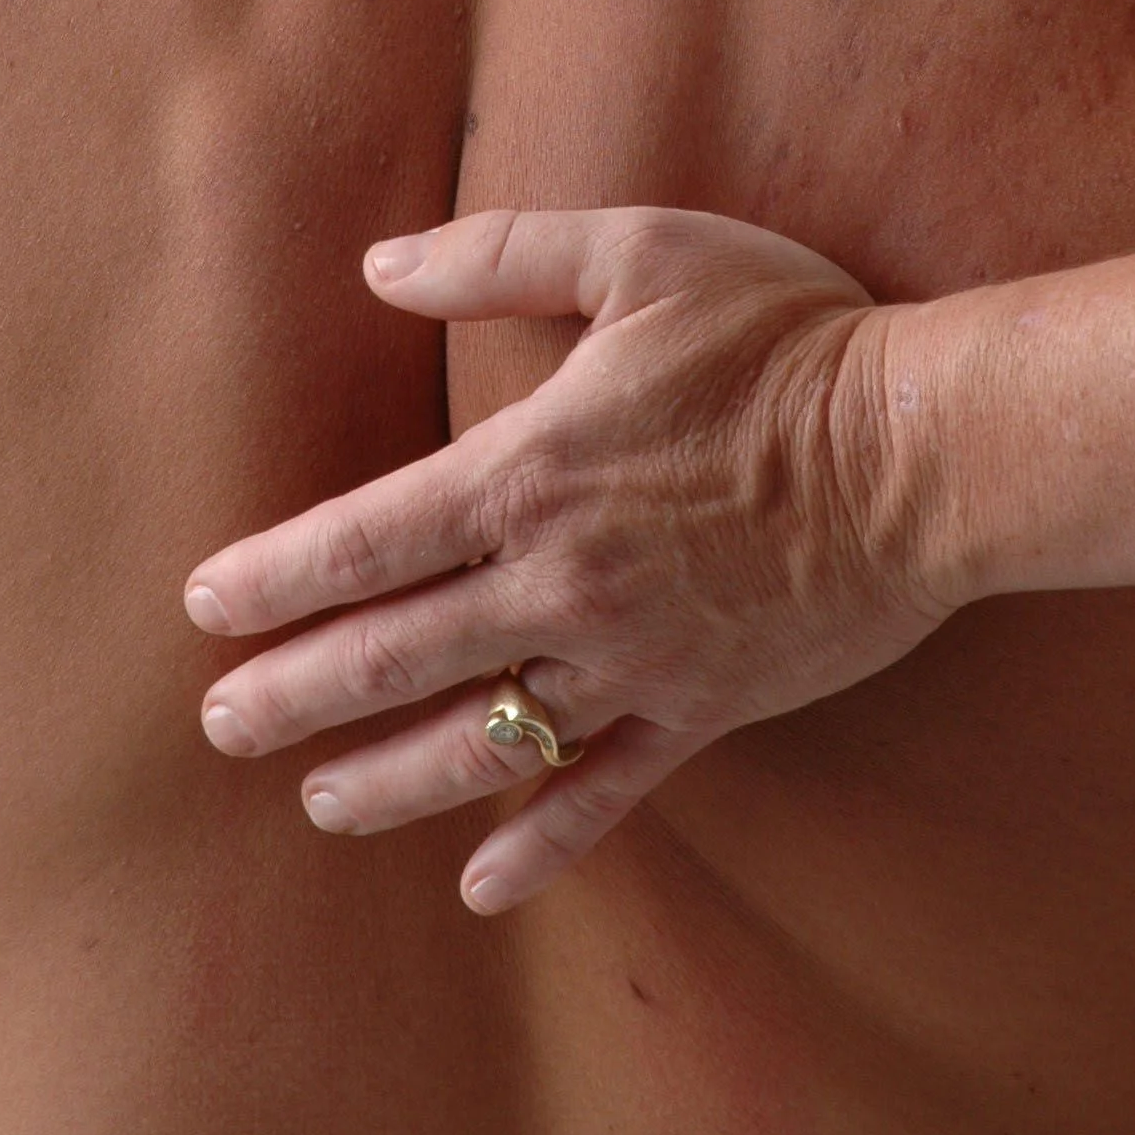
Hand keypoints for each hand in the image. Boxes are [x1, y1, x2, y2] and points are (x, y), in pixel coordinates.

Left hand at [183, 208, 952, 913]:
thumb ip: (497, 257)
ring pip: (477, 741)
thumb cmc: (784, 335)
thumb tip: (378, 266)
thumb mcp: (638, 252)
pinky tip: (480, 882)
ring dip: (382, 778)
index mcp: (529, 471)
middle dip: (293, 695)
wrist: (927, 449)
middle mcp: (560, 581)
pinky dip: (538, 843)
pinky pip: (603, 794)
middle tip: (220, 725)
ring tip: (315, 802)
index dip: (274, 578)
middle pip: (391, 654)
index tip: (207, 604)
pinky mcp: (701, 709)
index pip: (363, 540)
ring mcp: (630, 659)